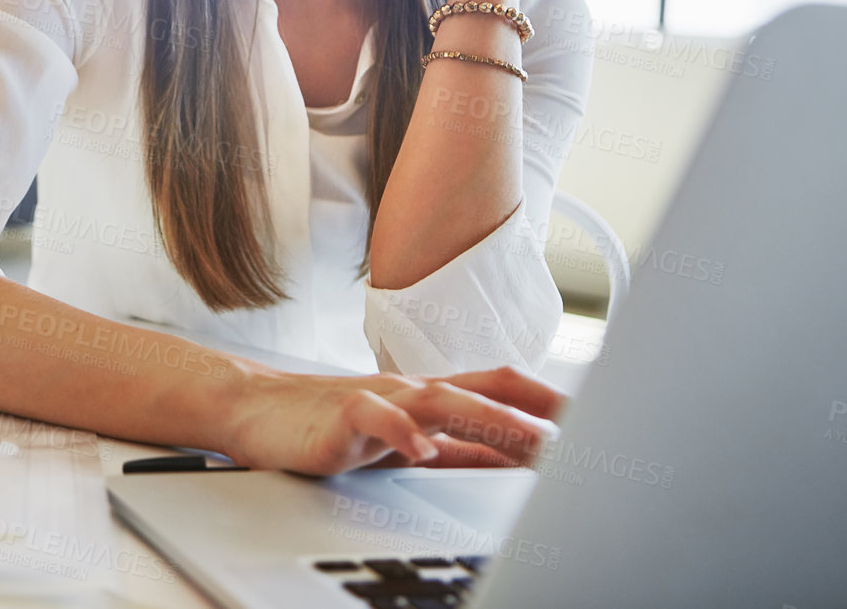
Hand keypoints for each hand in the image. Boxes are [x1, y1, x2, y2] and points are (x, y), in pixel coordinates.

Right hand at [219, 364, 562, 476]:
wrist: (252, 409)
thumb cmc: (327, 424)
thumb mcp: (404, 440)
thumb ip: (458, 449)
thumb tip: (515, 460)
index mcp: (429, 395)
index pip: (500, 386)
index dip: (547, 398)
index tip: (594, 420)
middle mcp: (410, 389)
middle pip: (482, 388)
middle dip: (534, 409)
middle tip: (580, 433)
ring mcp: (377, 397)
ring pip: (439, 398)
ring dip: (487, 417)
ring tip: (528, 437)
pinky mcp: (340, 415)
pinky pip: (375, 418)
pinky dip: (402, 434)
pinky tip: (423, 452)